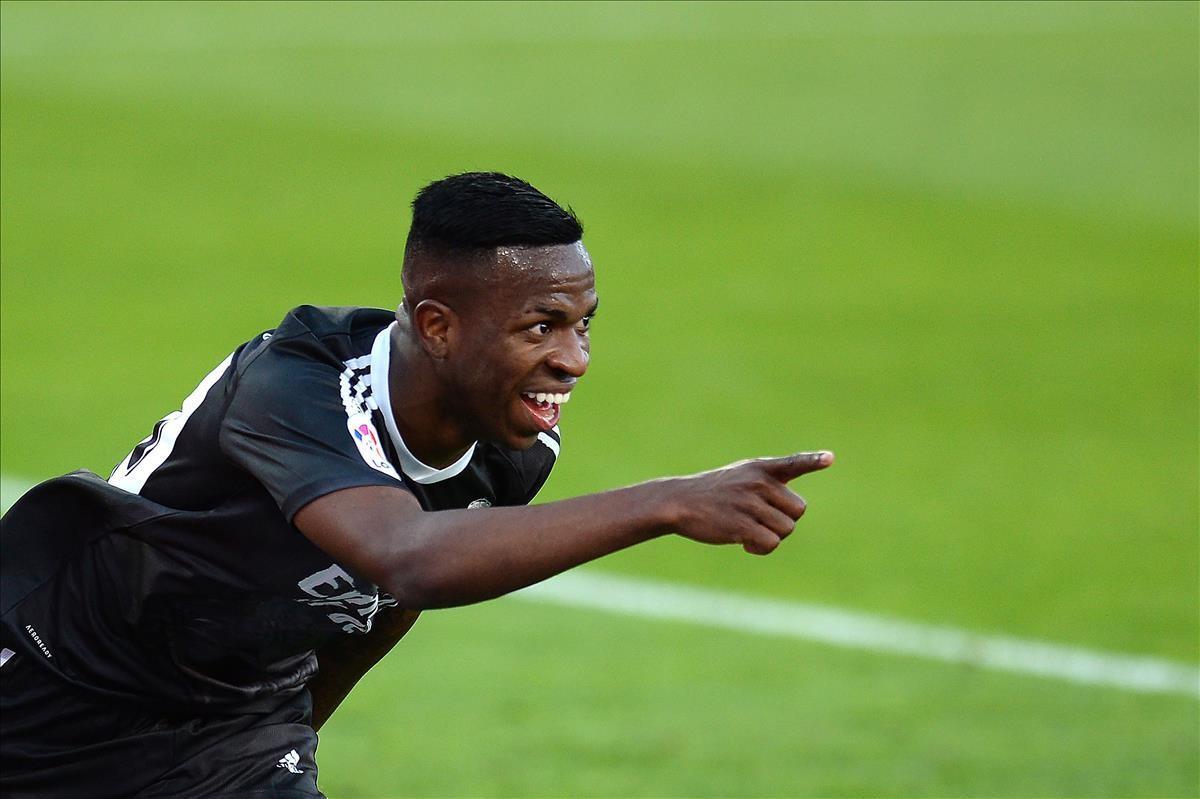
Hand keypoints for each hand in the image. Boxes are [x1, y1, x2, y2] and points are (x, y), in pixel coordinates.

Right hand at [667, 451, 833, 554]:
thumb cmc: (714, 492)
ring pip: (787, 529)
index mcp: (761, 468)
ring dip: (772, 536)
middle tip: (761, 521)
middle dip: (784, 521)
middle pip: (798, 510)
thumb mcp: (741, 476)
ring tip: (750, 531)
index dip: (812, 461)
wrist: (679, 501)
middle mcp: (758, 483)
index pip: (793, 463)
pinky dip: (761, 549)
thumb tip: (794, 512)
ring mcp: (749, 503)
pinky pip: (771, 543)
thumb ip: (769, 484)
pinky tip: (745, 544)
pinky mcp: (741, 524)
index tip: (829, 458)